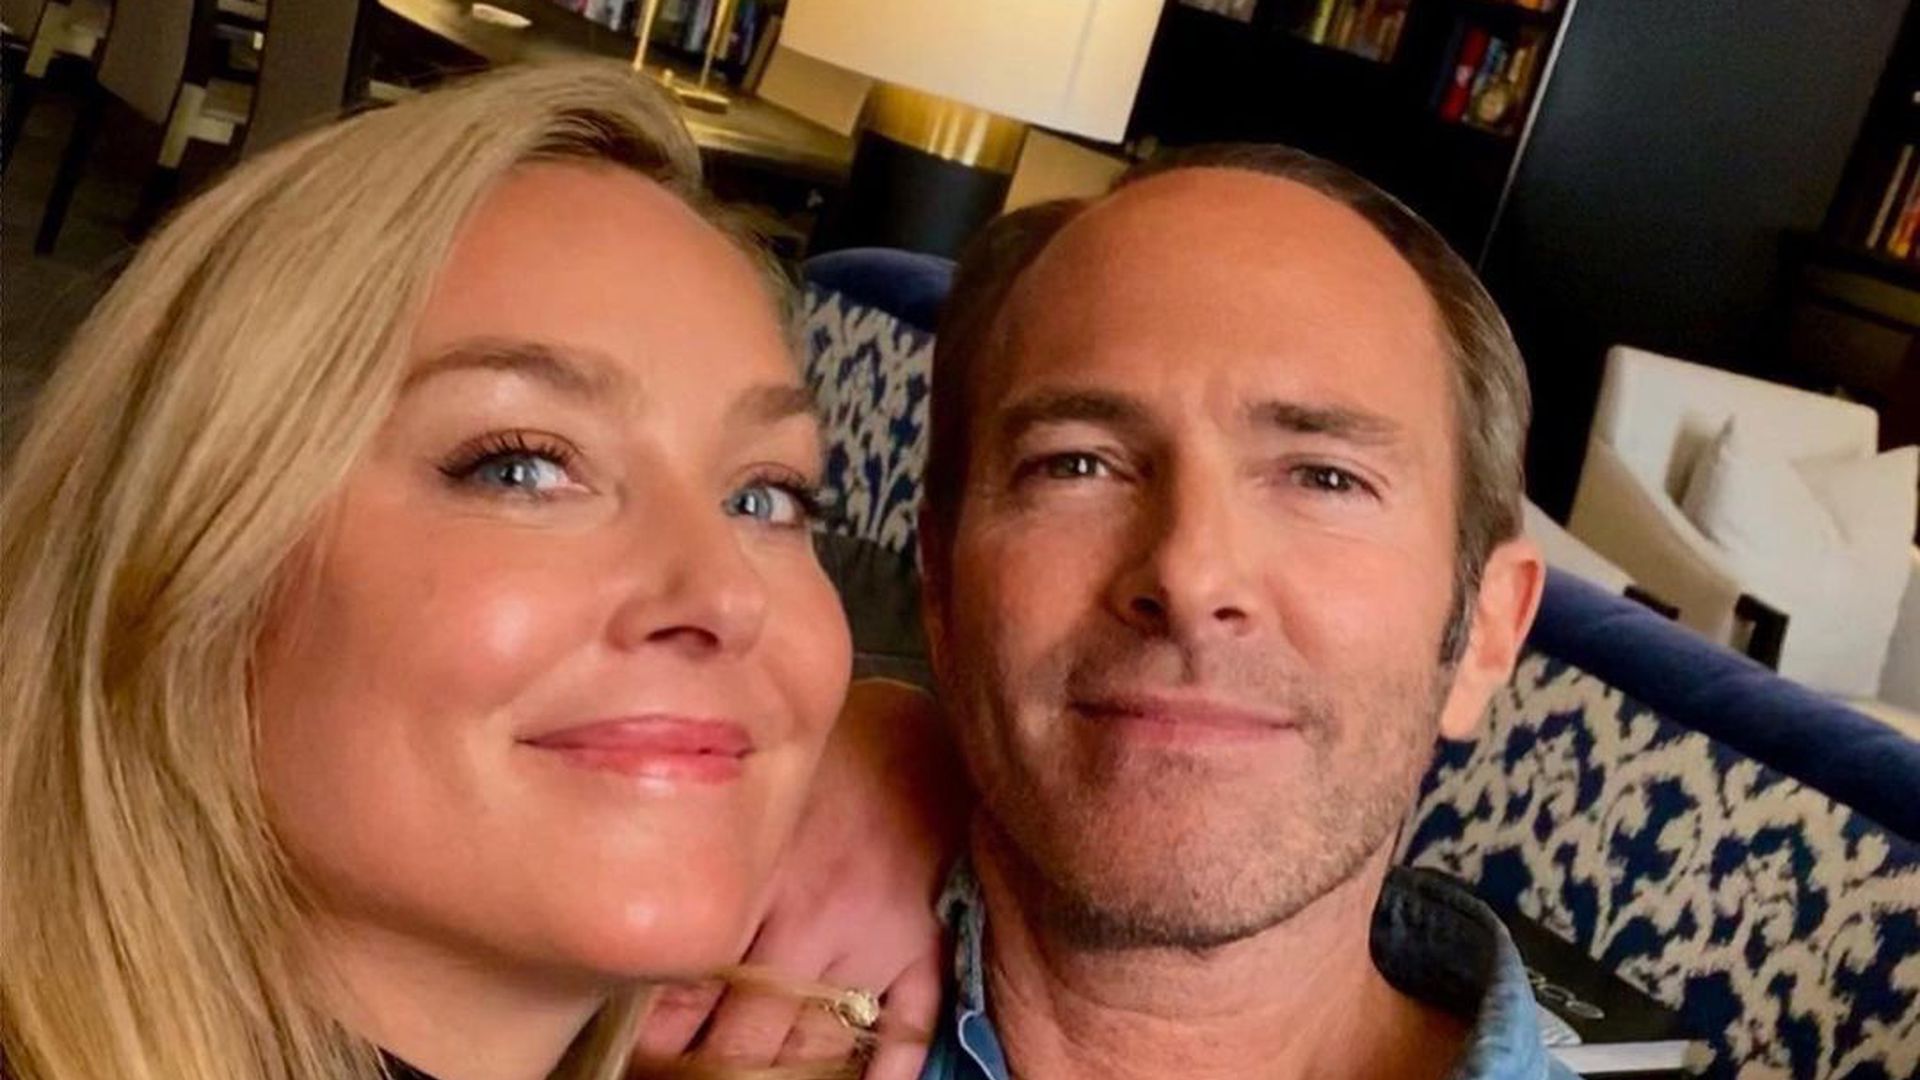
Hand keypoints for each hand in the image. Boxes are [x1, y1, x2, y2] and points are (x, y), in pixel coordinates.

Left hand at [636, 679, 969, 1077]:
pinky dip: (889, 1066)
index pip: (693, 989)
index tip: (635, 1056)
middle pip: (749, 1031)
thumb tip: (649, 926)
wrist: (920, 728)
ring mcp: (877, 937)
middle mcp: (815, 920)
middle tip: (678, 1079)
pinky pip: (911, 1021)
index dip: (657, 1036)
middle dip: (706, 1067)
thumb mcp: (756, 797)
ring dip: (780, 1073)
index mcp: (760, 878)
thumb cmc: (829, 754)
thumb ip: (711, 859)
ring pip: (818, 1038)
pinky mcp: (926, 942)